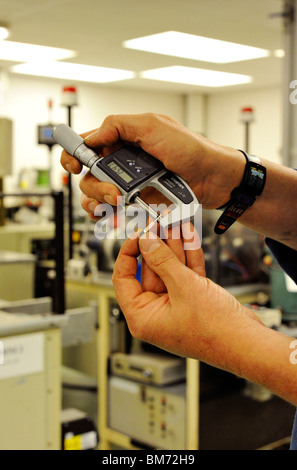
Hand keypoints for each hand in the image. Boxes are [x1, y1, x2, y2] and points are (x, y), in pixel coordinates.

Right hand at [60, 113, 244, 218]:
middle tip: (113, 193)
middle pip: (87, 175)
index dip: (73, 155)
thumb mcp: (154, 126)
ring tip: (116, 205)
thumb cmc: (190, 149)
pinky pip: (111, 211)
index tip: (73, 166)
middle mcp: (121, 162)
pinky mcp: (136, 202)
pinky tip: (113, 215)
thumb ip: (119, 125)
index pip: (86, 145)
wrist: (212, 178)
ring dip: (98, 202)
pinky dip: (106, 215)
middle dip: (94, 186)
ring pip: (95, 195)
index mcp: (122, 139)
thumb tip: (92, 136)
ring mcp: (128, 184)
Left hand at [112, 223, 261, 365]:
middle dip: (157, 243)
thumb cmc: (215, 331)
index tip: (138, 235)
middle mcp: (156, 312)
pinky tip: (187, 234)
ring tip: (173, 221)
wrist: (247, 343)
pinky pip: (186, 273)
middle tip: (159, 221)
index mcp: (143, 317)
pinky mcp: (193, 299)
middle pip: (150, 269)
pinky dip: (188, 255)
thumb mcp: (183, 288)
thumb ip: (163, 261)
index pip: (124, 279)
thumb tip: (147, 241)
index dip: (128, 253)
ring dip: (173, 245)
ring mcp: (176, 305)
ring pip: (170, 268)